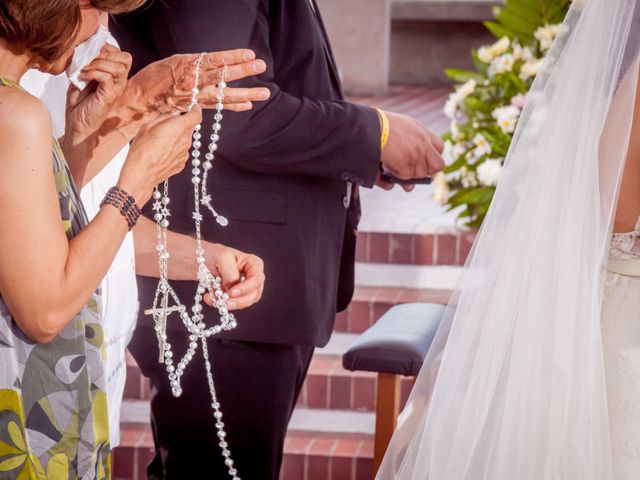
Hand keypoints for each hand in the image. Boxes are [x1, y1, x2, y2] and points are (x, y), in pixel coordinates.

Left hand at [65, 44, 131, 145]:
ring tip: (82, 69)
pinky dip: (92, 73)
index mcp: (116, 76)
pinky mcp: (109, 96)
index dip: (106, 48)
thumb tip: (87, 46)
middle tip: (87, 58)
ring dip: (97, 63)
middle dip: (105, 53)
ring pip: (117, 67)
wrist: (76, 124)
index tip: (89, 51)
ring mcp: (116, 89)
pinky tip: (82, 77)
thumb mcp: (83, 76)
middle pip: (125, 58)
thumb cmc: (79, 103)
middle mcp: (120, 82)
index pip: (122, 54)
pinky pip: (106, 77)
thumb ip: (88, 62)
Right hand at [118, 106, 202, 205]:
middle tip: (165, 127)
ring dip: (176, 139)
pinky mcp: (182, 164)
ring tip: (159, 143)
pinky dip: (174, 150)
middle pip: (189, 129)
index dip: (196, 110)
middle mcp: (186, 141)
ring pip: (184, 141)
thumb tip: (173, 115)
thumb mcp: (147, 126)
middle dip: (180, 126)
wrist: (141, 174)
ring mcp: (185, 154)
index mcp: (179, 128)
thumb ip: (164, 118)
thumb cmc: (142, 150)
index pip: (196, 116)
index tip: (194, 107)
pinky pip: (180, 152)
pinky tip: (161, 154)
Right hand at [124, 49, 269, 115]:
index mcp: (187, 66)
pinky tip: (248, 105)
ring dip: (246, 93)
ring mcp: (196, 97)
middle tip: (261, 66)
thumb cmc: (154, 77)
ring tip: (264, 93)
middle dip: (243, 70)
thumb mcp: (173, 62)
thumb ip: (195, 63)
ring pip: (224, 95)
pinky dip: (233, 106)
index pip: (214, 60)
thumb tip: (214, 62)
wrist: (139, 100)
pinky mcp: (196, 108)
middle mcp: (193, 82)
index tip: (249, 54)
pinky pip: (218, 107)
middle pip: (222, 76)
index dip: (233, 57)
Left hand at [202, 243, 264, 310]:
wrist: (203, 261)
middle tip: (222, 301)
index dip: (246, 288)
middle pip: (253, 294)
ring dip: (229, 304)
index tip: (231, 292)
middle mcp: (254, 276)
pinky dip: (222, 304)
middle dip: (238, 300)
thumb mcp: (222, 257)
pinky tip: (209, 299)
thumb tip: (231, 289)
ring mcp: (248, 288)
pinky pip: (234, 305)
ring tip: (212, 299)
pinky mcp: (239, 296)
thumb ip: (230, 273)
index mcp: (254, 263)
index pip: (256, 279)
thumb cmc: (214, 255)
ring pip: (245, 302)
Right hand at [380, 111, 444, 191]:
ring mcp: (416, 154)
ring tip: (394, 164)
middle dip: (429, 171)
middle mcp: (423, 143)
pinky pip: (405, 177)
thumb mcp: (402, 127)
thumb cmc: (381, 125)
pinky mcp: (405, 164)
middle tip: (416, 171)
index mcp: (423, 132)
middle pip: (438, 165)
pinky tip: (388, 165)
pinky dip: (396, 175)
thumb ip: (409, 144)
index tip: (425, 162)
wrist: (370, 126)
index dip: (433, 158)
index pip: (440, 148)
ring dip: (408, 174)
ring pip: (420, 174)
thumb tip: (412, 163)